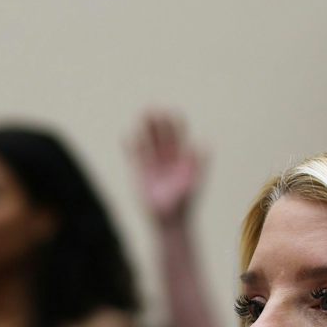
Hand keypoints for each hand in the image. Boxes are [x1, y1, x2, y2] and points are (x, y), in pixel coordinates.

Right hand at [130, 110, 204, 225]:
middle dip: (158, 122)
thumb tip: (201, 144)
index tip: (172, 112)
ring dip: (145, 129)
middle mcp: (168, 159)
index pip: (179, 136)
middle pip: (162, 136)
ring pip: (148, 142)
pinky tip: (125, 136)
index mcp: (182, 158)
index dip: (176, 124)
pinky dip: (130, 147)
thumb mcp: (192, 181)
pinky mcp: (142, 173)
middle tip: (152, 106)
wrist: (170, 220)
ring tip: (141, 114)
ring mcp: (154, 165)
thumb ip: (197, 163)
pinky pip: (135, 156)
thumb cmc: (184, 203)